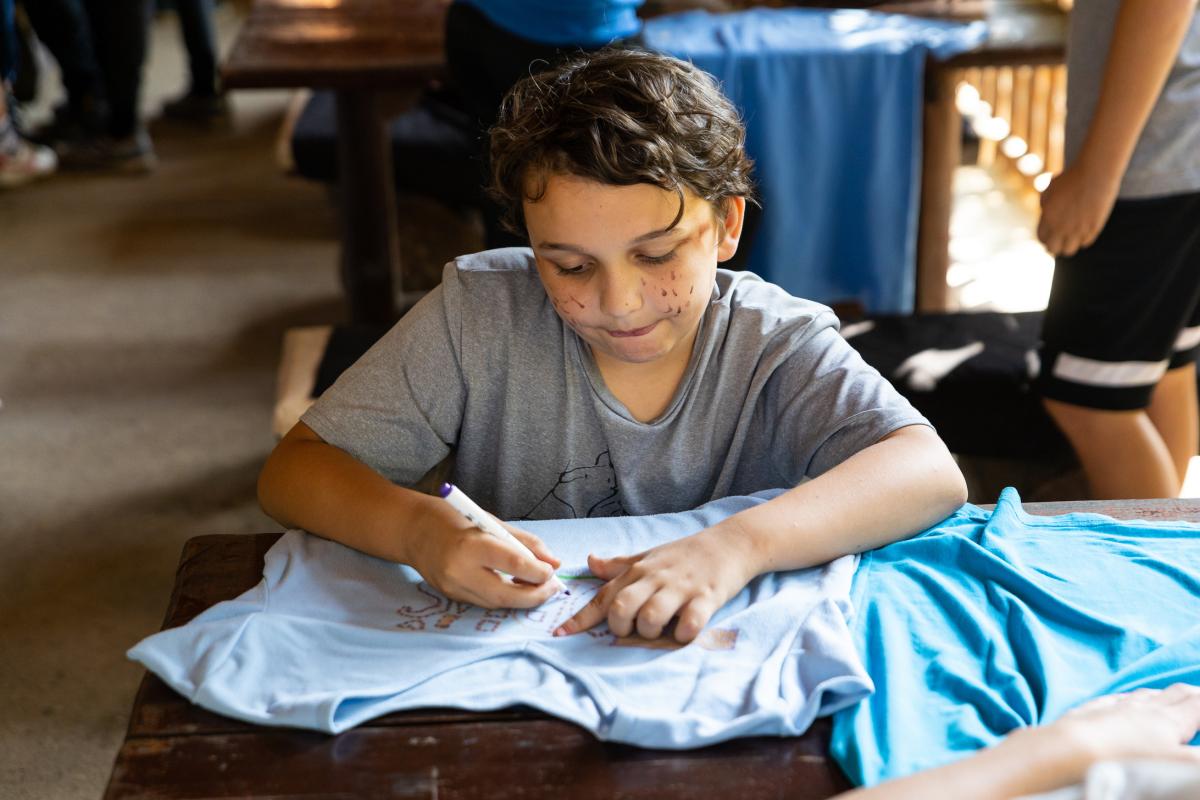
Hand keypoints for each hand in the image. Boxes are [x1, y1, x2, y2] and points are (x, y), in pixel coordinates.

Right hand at [406, 500, 561, 608]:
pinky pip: (484, 602)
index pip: (513, 564)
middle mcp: (459, 570)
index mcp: (471, 545)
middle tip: (553, 589)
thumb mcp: (492, 522)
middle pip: (505, 595)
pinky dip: (504, 598)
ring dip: (522, 599)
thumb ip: (525, 543)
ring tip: (538, 588)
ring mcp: (452, 587)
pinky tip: (516, 589)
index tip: (551, 571)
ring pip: (496, 603)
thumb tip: (554, 563)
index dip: (538, 572)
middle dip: (534, 596)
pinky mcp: (450, 596)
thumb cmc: (454, 519)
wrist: (413, 530)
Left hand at [554, 524, 758, 642]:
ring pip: (652, 617)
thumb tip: (589, 562)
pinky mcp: (707, 597)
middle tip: (633, 629)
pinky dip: (684, 634)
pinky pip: (690, 623)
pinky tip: (686, 631)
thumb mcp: (649, 556)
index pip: (604, 596)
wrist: (729, 543)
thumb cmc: (685, 554)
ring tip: (662, 630)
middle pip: (622, 608)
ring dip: (651, 632)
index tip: (559, 634)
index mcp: (638, 571)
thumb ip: (619, 564)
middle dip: (621, 627)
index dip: (581, 618)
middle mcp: (655, 578)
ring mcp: (681, 588)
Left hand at [1036, 162, 1121, 256]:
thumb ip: (1045, 205)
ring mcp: (1079, 230)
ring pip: (1069, 250)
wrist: (1095, 173)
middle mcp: (1062, 228)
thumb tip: (1045, 215)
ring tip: (1070, 235)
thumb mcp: (1050, 189)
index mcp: (1048, 219)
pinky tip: (1083, 229)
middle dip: (1054, 244)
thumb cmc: (1071, 178)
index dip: (1045, 236)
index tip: (1049, 231)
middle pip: (1053, 249)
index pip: (1042, 238)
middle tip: (1058, 236)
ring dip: (1068, 244)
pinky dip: (1082, 239)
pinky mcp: (1094, 228)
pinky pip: (1085, 243)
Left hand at [1047, 684, 1199, 765]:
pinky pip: (1116, 699)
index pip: (1195, 703)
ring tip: (1167, 699)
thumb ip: (1195, 758)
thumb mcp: (1175, 763)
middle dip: (1191, 694)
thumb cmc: (1127, 759)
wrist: (1072, 749)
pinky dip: (1127, 699)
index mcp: (1169, 720)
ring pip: (1146, 694)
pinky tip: (1124, 701)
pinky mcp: (1093, 711)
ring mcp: (1117, 707)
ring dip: (1161, 695)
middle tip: (1198, 696)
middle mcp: (1144, 708)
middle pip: (1175, 693)